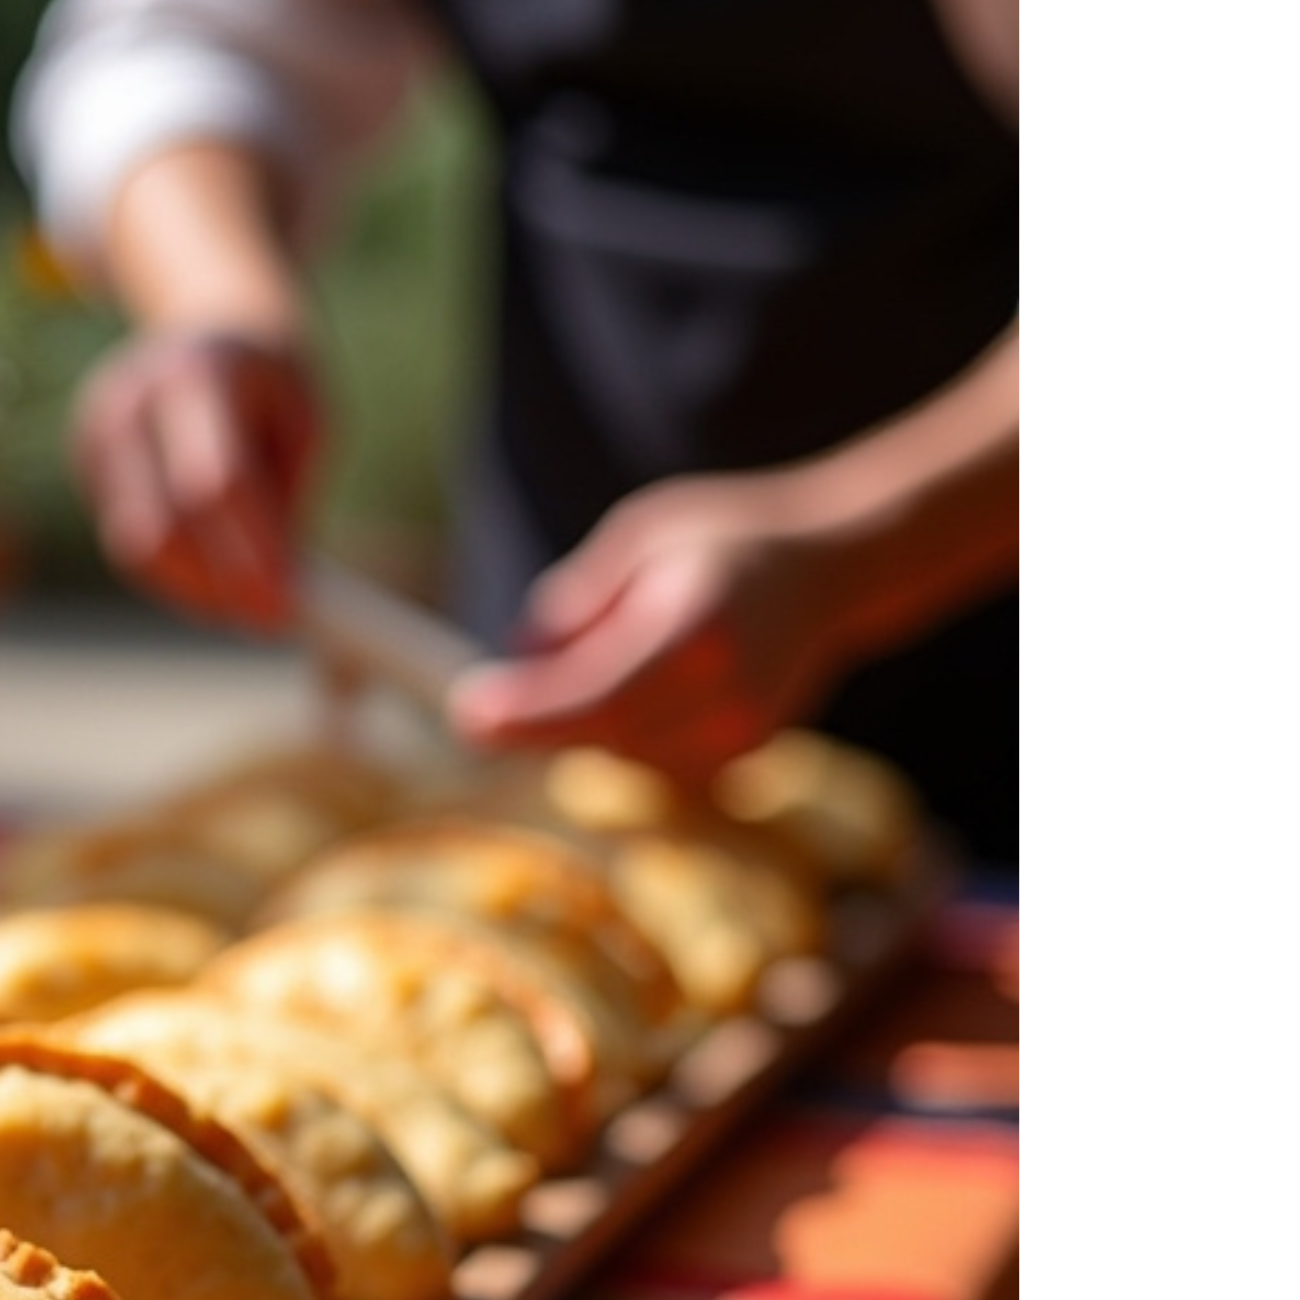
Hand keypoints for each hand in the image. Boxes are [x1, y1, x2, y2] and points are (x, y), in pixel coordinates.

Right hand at [66, 327, 320, 633]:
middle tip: (268, 625)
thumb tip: (277, 592)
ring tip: (249, 604)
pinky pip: (126, 544)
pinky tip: (214, 579)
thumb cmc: (270, 385)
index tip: (285, 608)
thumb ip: (287, 500)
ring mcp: (97, 431)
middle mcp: (133, 398)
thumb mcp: (306, 423)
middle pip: (161, 523)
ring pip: (136, 546)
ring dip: (195, 590)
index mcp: (200, 371)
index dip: (249, 554)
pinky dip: (174, 575)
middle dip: (217, 587)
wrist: (207, 326)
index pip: (215, 481)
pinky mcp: (84, 463)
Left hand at [444, 471, 861, 780]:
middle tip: (488, 701)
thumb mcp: (640, 536)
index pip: (598, 696)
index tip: (468, 716)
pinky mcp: (742, 756)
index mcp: (698, 630)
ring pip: (621, 755)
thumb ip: (578, 600)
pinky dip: (625, 734)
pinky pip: (652, 763)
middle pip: (601, 735)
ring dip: (585, 724)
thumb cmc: (724, 539)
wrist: (831, 570)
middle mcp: (727, 694)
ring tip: (611, 659)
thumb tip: (518, 658)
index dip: (528, 713)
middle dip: (538, 721)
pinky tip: (643, 686)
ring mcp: (741, 735)